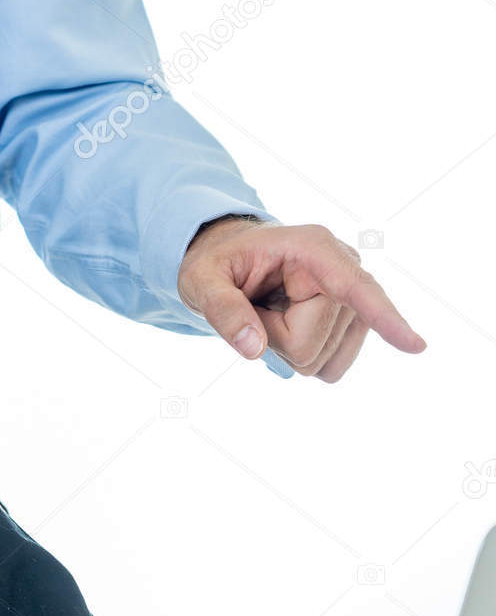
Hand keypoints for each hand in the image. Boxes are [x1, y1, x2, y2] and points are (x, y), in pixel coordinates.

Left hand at [177, 217, 425, 382]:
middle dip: (273, 340)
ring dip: (286, 349)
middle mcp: (343, 268)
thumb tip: (254, 349)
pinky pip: (331, 365)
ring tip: (268, 315)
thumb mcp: (200, 281)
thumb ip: (222, 310)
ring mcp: (351, 295)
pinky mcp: (351, 318)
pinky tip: (287, 329)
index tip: (416, 346)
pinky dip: (302, 358)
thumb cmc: (215, 264)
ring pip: (322, 360)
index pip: (355, 289)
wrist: (230, 258)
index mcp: (312, 250)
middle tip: (253, 309)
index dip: (384, 318)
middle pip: (312, 344)